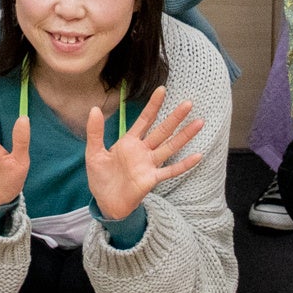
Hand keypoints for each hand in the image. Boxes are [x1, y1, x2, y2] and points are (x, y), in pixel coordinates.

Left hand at [84, 86, 203, 221]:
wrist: (105, 203)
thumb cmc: (101, 178)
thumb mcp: (94, 153)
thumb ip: (95, 132)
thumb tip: (94, 109)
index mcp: (129, 142)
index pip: (144, 120)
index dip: (153, 106)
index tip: (162, 89)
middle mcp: (143, 151)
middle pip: (162, 130)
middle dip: (175, 117)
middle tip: (188, 103)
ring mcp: (149, 165)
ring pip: (170, 147)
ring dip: (184, 135)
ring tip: (199, 122)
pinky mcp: (151, 179)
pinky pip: (170, 171)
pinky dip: (184, 164)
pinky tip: (197, 156)